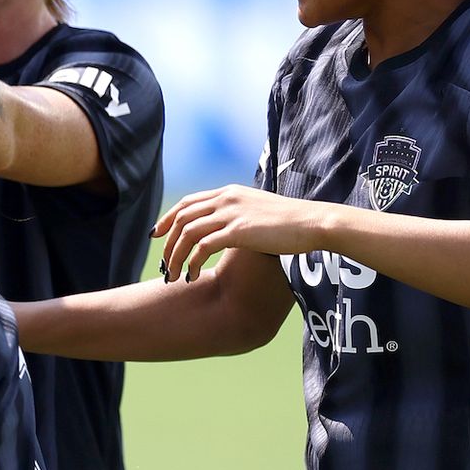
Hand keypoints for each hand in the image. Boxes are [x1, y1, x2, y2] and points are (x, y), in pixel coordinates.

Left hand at [155, 184, 328, 281]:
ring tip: (174, 276)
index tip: (157, 236)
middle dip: (167, 243)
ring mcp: (231, 214)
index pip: (187, 203)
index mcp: (228, 192)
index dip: (167, 219)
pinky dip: (192, 263)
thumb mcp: (257, 209)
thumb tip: (225, 228)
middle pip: (181, 218)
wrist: (312, 222)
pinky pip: (202, 247)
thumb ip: (237, 213)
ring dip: (175, 257)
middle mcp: (225, 199)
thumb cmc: (289, 222)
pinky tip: (192, 276)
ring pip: (187, 234)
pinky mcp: (238, 231)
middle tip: (163, 264)